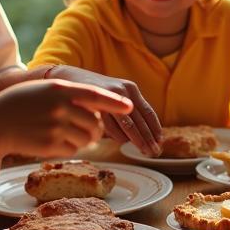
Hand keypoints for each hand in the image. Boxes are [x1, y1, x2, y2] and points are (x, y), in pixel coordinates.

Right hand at [0, 79, 132, 157]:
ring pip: (87, 139)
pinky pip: (73, 150)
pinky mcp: (50, 146)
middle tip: (86, 128)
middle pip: (95, 122)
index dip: (114, 102)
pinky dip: (69, 148)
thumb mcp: (45, 90)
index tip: (129, 106)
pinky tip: (53, 140)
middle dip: (95, 128)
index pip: (96, 95)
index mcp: (60, 89)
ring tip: (65, 132)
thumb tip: (99, 108)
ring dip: (84, 139)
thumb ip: (70, 94)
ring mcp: (55, 127)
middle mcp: (60, 107)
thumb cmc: (22, 103)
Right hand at [46, 65, 161, 154]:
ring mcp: (109, 96)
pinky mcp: (95, 104)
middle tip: (155, 152)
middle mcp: (123, 91)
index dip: (156, 128)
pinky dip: (117, 136)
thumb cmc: (93, 91)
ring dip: (136, 140)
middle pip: (141, 120)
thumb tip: (140, 136)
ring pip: (128, 124)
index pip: (148, 112)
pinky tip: (121, 144)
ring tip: (144, 152)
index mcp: (130, 89)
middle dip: (149, 138)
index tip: (161, 142)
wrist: (68, 77)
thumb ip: (125, 111)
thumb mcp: (113, 96)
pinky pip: (110, 126)